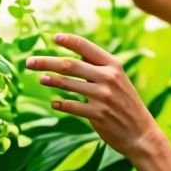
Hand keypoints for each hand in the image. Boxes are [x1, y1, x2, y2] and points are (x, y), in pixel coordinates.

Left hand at [26, 34, 163, 159]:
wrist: (141, 133)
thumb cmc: (126, 104)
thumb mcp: (118, 80)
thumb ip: (98, 69)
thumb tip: (72, 59)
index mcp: (113, 65)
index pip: (86, 47)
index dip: (68, 41)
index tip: (53, 37)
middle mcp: (108, 78)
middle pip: (70, 65)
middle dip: (46, 61)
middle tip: (29, 61)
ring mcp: (103, 96)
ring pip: (68, 84)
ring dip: (51, 80)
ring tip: (40, 78)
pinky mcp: (98, 114)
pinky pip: (72, 106)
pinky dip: (60, 104)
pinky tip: (54, 103)